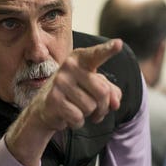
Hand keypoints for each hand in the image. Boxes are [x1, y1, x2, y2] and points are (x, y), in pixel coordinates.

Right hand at [5, 39, 122, 165]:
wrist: (46, 107)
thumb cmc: (76, 93)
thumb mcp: (96, 88)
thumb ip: (111, 92)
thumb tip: (115, 103)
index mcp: (81, 59)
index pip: (96, 55)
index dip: (108, 50)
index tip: (119, 43)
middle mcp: (69, 66)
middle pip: (103, 92)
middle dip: (103, 106)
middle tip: (95, 108)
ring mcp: (59, 82)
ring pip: (91, 107)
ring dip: (89, 114)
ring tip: (78, 109)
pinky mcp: (53, 99)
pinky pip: (78, 117)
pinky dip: (78, 122)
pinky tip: (68, 116)